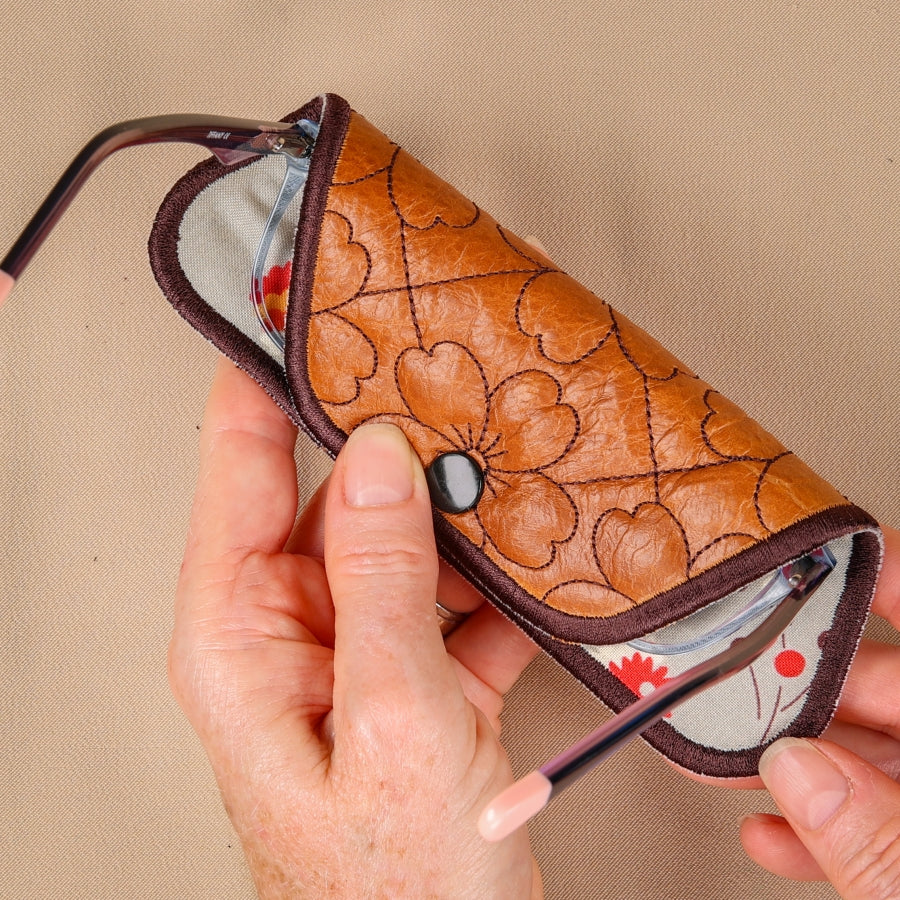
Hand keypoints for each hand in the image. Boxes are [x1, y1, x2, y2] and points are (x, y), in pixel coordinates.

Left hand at [168, 358, 541, 897]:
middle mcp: (288, 632)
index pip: (235, 471)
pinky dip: (491, 576)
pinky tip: (530, 552)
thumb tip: (377, 460)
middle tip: (433, 376)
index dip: (259, 385)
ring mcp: (354, 651)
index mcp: (240, 635)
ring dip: (453, 511)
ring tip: (499, 457)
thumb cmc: (393, 888)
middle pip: (331, 499)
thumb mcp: (393, 719)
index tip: (292, 314)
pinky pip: (447, 597)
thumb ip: (382, 580)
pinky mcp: (412, 676)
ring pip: (399, 544)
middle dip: (388, 444)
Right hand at [742, 524, 899, 897]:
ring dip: (812, 773)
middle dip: (822, 700)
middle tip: (751, 689)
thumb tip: (798, 770)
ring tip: (742, 764)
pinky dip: (833, 834)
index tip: (836, 565)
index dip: (896, 598)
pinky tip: (776, 836)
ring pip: (894, 775)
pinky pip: (892, 834)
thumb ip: (886, 846)